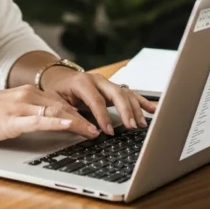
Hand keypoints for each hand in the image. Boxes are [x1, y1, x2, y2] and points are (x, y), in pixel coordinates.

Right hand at [0, 85, 100, 142]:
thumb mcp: (9, 111)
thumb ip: (28, 113)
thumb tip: (47, 121)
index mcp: (27, 93)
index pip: (61, 101)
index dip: (80, 111)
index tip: (95, 120)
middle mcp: (27, 96)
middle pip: (63, 105)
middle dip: (85, 116)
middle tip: (103, 127)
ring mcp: (20, 107)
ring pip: (56, 111)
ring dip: (78, 121)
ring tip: (94, 131)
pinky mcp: (12, 119)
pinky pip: (40, 120)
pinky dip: (57, 121)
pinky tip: (70, 124)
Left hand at [40, 68, 156, 134]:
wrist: (58, 77)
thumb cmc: (58, 90)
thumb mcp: (57, 103)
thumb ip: (71, 116)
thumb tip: (87, 131)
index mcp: (82, 82)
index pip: (96, 100)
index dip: (103, 116)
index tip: (108, 131)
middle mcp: (97, 80)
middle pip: (116, 93)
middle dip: (125, 111)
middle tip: (131, 126)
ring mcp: (107, 83)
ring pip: (125, 93)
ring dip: (135, 108)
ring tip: (142, 124)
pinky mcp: (112, 88)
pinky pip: (129, 93)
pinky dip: (141, 101)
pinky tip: (152, 109)